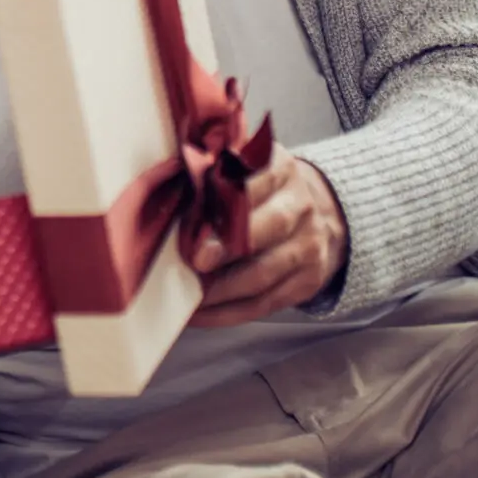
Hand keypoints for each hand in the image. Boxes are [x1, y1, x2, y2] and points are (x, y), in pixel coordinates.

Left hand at [189, 150, 349, 325]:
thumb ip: (211, 165)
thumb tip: (164, 169)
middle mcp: (300, 207)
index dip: (227, 200)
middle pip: (269, 227)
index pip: (257, 181)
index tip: (197, 219)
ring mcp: (308, 246)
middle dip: (229, 248)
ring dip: (221, 290)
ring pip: (264, 273)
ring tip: (187, 295)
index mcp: (280, 170)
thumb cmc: (258, 188)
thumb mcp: (242, 163)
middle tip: (196, 261)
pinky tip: (198, 314)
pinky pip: (265, 303)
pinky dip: (227, 313)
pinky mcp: (308, 281)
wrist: (314, 212)